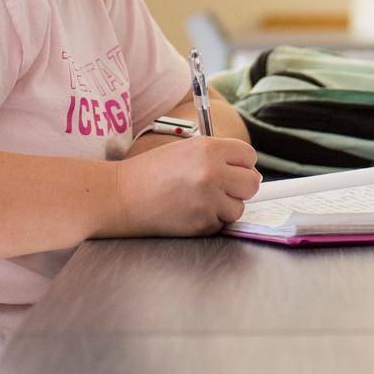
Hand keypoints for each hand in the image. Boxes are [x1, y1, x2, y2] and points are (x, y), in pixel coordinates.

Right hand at [106, 136, 261, 236]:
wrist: (121, 196)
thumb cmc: (152, 171)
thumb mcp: (186, 150)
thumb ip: (219, 157)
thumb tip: (253, 175)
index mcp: (209, 149)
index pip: (249, 156)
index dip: (243, 164)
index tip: (234, 170)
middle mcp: (212, 173)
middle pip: (252, 183)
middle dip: (241, 187)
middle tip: (222, 188)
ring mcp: (208, 201)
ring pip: (239, 208)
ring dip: (224, 207)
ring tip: (198, 200)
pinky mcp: (201, 224)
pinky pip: (220, 224)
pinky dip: (209, 221)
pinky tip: (188, 212)